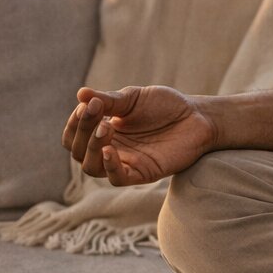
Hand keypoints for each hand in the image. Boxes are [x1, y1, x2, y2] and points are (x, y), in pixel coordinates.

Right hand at [62, 84, 217, 185]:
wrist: (197, 115)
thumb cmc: (165, 105)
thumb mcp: (133, 97)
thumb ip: (109, 100)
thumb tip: (80, 94)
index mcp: (104, 131)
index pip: (74, 136)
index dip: (74, 123)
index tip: (87, 104)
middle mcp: (110, 149)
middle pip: (78, 151)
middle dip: (82, 131)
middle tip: (97, 111)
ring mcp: (125, 162)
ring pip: (92, 167)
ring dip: (93, 147)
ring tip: (106, 127)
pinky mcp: (143, 173)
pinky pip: (117, 178)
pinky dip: (110, 166)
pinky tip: (109, 150)